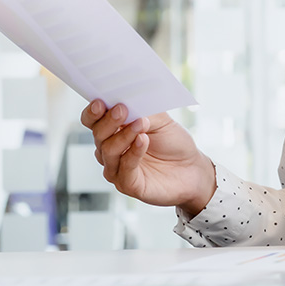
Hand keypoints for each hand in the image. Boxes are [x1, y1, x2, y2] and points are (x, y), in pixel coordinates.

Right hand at [80, 100, 216, 215]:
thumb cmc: (173, 143)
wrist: (192, 168)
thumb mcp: (160, 120)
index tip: (100, 102)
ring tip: (141, 123)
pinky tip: (143, 140)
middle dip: (109, 121)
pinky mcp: (128, 185)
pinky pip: (124, 168)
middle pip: (98, 135)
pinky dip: (134, 152)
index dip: (93, 112)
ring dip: (124, 135)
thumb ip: (143, 110)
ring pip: (108, 151)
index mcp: (113, 131)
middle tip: (122, 109)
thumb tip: (127, 100)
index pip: (92, 121)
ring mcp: (117, 169)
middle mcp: (110, 150)